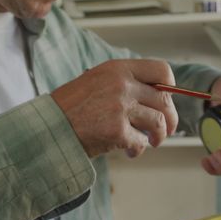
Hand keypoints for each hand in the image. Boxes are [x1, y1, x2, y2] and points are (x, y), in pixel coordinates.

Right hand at [51, 59, 177, 158]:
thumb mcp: (98, 80)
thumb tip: (155, 95)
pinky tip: (128, 151)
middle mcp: (122, 84)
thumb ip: (125, 83)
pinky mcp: (117, 130)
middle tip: (168, 129)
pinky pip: (141, 142)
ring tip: (151, 142)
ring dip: (158, 136)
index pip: (161, 70)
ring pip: (158, 122)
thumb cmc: (72, 107)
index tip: (167, 100)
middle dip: (171, 118)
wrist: (49, 126)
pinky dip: (137, 149)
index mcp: (118, 69)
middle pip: (164, 99)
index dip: (170, 86)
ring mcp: (120, 107)